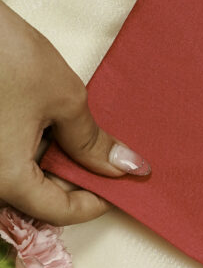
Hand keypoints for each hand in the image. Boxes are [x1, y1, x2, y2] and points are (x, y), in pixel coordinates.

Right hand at [0, 1, 148, 223]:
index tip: (123, 183)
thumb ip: (92, 141)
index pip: (59, 211)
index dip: (97, 200)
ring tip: (82, 136)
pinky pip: (6, 159)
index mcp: (5, 179)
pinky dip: (32, 150)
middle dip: (76, 180)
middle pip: (37, 198)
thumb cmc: (6, 56)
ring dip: (53, 164)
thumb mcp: (63, 99)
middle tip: (109, 157)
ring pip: (21, 179)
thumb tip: (124, 167)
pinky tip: (52, 127)